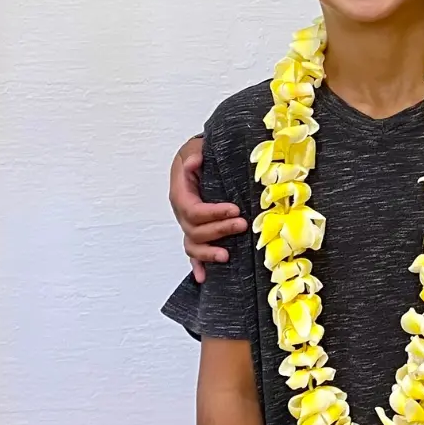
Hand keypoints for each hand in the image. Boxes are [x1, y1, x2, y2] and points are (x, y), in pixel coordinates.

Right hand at [171, 134, 244, 282]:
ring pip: (192, 245)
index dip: (213, 213)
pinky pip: (193, 252)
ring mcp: (189, 224)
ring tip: (227, 256)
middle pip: (194, 230)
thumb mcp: (195, 147)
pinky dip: (198, 265)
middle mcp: (183, 212)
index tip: (234, 209)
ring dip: (208, 253)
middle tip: (242, 224)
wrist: (201, 157)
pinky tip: (204, 277)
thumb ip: (195, 153)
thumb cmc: (200, 152)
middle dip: (219, 230)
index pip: (193, 210)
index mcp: (181, 193)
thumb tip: (195, 162)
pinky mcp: (197, 231)